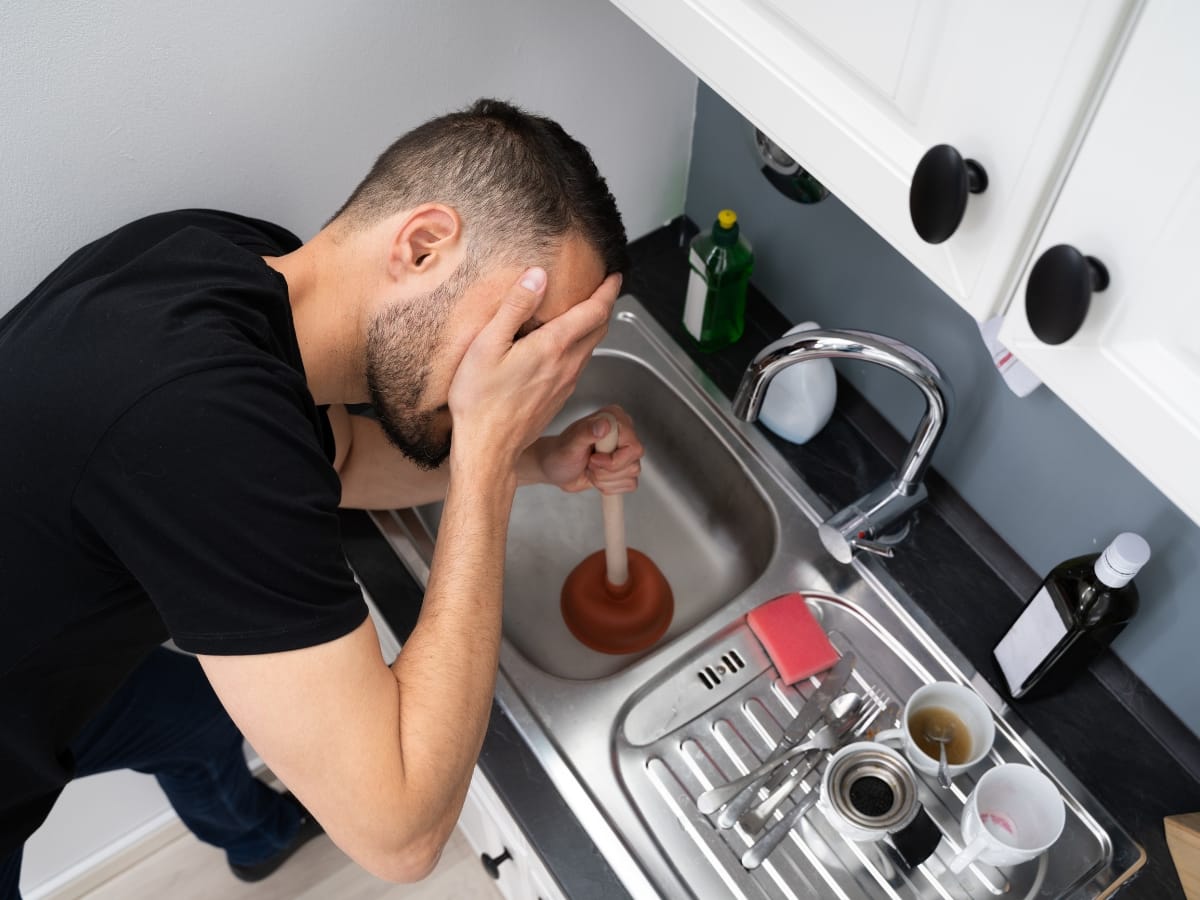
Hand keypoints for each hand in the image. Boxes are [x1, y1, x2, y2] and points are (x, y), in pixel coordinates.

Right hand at [448, 267, 621, 473]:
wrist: (488, 448)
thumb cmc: (480, 400)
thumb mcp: (487, 345)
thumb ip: (514, 307)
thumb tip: (537, 276)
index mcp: (553, 347)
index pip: (594, 312)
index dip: (608, 291)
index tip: (614, 276)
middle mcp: (566, 365)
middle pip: (599, 329)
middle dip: (605, 305)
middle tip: (604, 289)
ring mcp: (565, 384)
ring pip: (590, 348)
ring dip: (594, 327)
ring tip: (585, 312)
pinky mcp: (559, 398)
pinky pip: (578, 365)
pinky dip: (581, 347)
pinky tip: (564, 346)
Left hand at [532, 405, 643, 494]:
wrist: (554, 468)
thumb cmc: (559, 453)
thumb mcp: (570, 444)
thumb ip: (586, 432)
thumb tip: (604, 425)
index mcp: (614, 418)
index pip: (633, 446)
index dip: (614, 460)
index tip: (593, 459)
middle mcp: (624, 433)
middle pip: (634, 463)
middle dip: (607, 471)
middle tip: (589, 464)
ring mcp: (625, 451)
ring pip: (632, 475)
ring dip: (606, 479)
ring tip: (590, 469)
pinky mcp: (624, 467)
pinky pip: (630, 484)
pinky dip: (610, 486)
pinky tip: (596, 477)